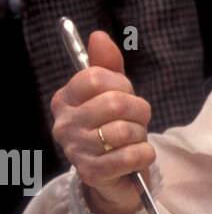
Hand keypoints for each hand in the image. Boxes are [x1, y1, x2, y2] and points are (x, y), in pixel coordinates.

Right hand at [49, 30, 154, 213]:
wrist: (115, 177)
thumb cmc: (113, 130)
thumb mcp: (112, 94)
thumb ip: (107, 65)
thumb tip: (99, 36)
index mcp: (65, 100)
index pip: (95, 77)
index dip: (121, 84)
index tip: (126, 94)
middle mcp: (65, 124)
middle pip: (114, 102)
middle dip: (138, 110)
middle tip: (138, 120)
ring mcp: (76, 150)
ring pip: (124, 131)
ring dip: (141, 135)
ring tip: (135, 140)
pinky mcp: (92, 174)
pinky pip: (130, 156)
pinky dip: (144, 155)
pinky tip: (139, 157)